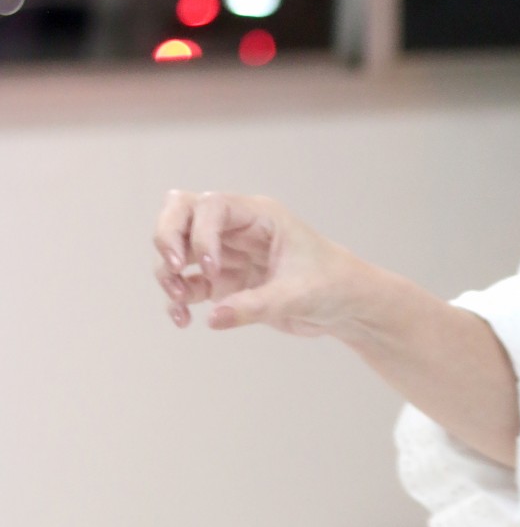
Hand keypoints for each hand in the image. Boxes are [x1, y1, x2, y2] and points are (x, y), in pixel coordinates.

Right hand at [153, 190, 364, 335]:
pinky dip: (178, 299)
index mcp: (259, 216)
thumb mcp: (298, 295)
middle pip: (181, 212)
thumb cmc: (332, 285)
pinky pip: (188, 283)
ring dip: (169, 274)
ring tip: (181, 302)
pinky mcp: (223, 282)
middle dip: (167, 237)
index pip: (211, 207)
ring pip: (177, 250)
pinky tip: (184, 319)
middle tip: (176, 268)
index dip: (201, 235)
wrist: (345, 307)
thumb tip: (213, 317)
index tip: (212, 269)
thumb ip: (257, 306)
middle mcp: (236, 229)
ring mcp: (226, 254)